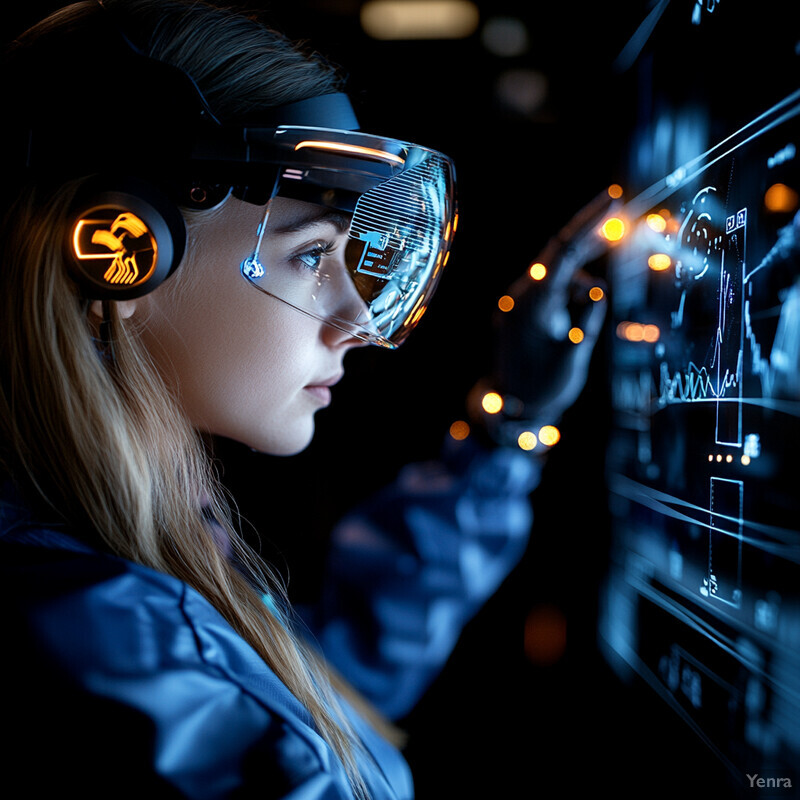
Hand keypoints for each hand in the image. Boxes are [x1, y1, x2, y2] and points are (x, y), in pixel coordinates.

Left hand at [473, 190, 617, 439]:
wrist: (513, 410)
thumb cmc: (544, 388)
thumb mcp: (574, 355)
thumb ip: (587, 320)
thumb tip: (597, 289)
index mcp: (534, 304)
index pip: (565, 252)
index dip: (589, 223)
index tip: (612, 201)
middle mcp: (521, 297)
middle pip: (560, 256)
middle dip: (590, 239)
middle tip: (619, 218)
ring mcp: (519, 303)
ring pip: (560, 278)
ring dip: (579, 290)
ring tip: (574, 333)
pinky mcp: (521, 311)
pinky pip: (552, 292)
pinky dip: (569, 299)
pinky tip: (570, 330)